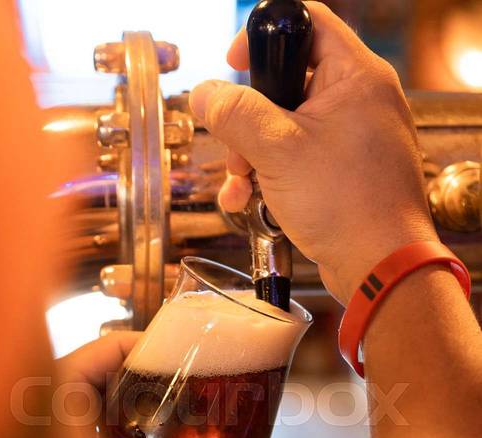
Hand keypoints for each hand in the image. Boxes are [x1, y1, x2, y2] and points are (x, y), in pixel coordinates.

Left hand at [58, 333, 177, 437]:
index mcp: (63, 383)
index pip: (113, 348)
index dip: (150, 347)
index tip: (185, 355)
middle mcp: (71, 401)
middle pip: (123, 379)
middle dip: (157, 387)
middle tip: (196, 395)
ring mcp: (78, 429)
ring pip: (124, 412)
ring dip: (151, 421)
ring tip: (187, 427)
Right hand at [189, 2, 437, 305]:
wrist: (380, 266)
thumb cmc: (344, 204)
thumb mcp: (276, 149)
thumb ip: (235, 113)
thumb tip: (204, 93)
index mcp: (355, 76)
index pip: (307, 21)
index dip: (263, 36)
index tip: (232, 66)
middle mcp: (359, 101)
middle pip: (286, 84)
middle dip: (247, 122)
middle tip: (236, 151)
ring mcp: (353, 139)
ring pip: (285, 128)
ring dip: (251, 157)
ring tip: (242, 187)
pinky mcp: (344, 173)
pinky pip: (298, 160)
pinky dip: (270, 177)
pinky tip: (249, 203)